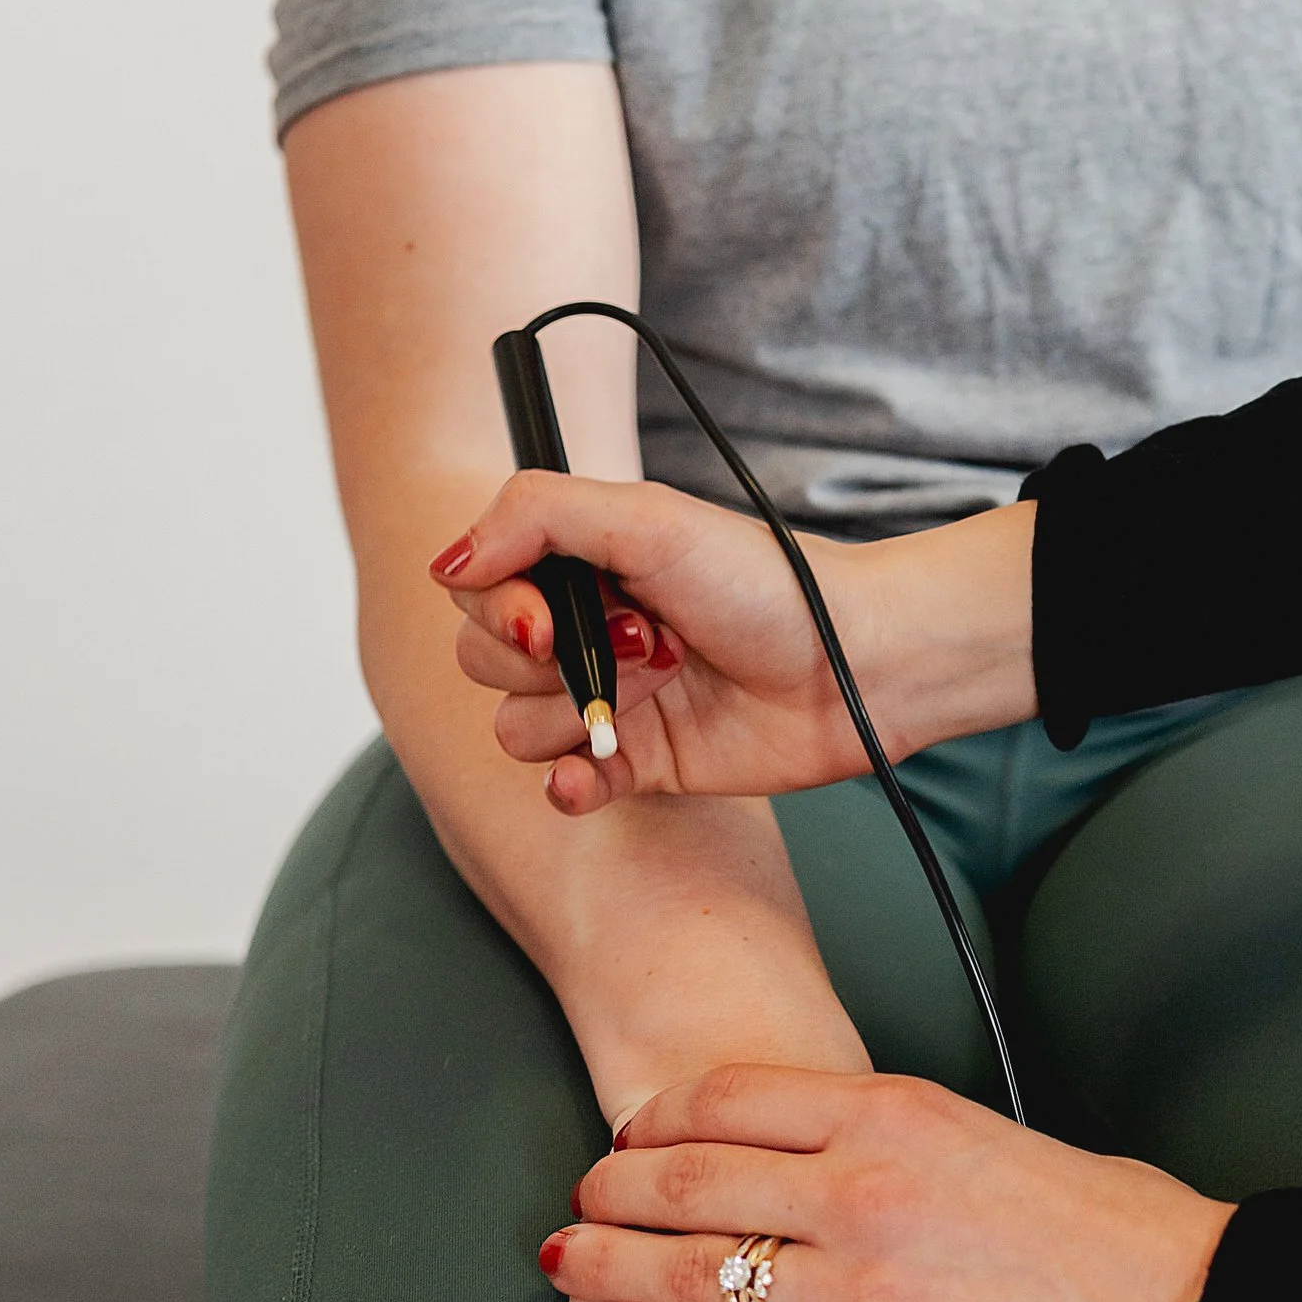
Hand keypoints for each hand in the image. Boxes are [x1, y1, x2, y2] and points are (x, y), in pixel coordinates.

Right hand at [433, 477, 1033, 814]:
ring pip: (516, 726)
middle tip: (646, 640)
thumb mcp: (644, 519)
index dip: (499, 608)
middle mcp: (586, 628)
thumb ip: (534, 516)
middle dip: (552, 657)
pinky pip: (560, 785)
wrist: (855, 664)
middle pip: (484, 660)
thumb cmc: (765, 581)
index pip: (478, 588)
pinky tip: (598, 770)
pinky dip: (570, 782)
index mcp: (581, 562)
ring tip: (667, 682)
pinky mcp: (640, 763)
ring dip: (580, 709)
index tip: (546, 618)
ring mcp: (610, 698)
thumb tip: (446, 562)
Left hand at [538, 1066, 1237, 1301]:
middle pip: (688, 1179)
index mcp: (898, 1113)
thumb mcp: (996, 1140)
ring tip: (570, 1268)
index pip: (734, 1097)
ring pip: (691, 1275)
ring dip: (612, 1271)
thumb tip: (837, 1161)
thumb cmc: (1121, 1231)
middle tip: (576, 1201)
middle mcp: (863, 1190)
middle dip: (613, 1192)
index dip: (661, 1117)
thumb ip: (905, 1145)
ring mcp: (861, 1295)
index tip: (631, 1134)